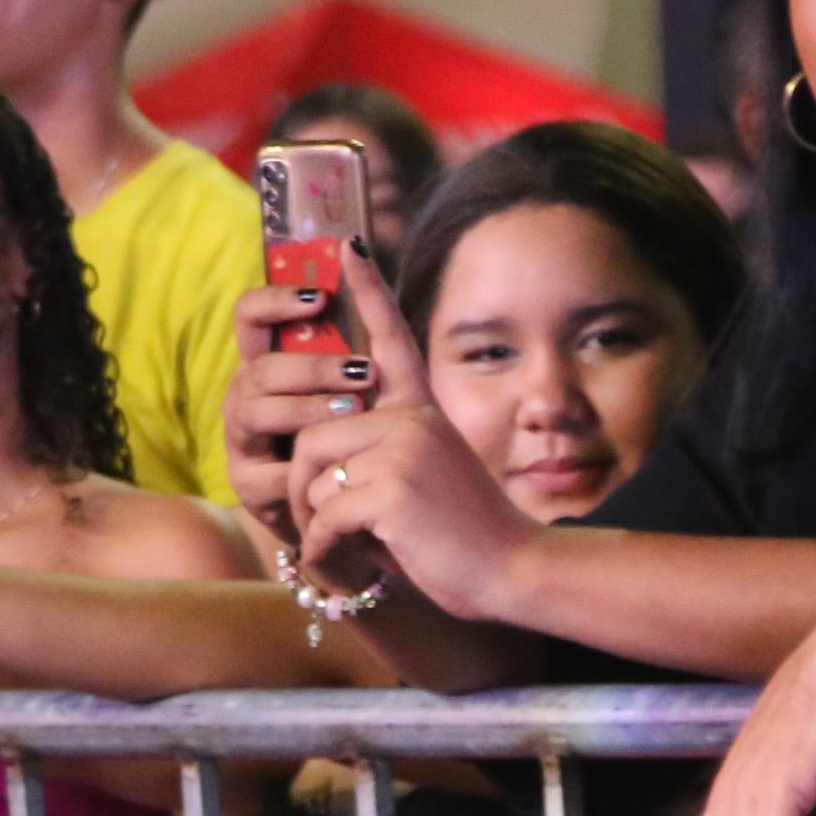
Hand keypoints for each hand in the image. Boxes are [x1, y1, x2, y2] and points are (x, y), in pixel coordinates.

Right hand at [223, 268, 382, 558]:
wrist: (365, 509)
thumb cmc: (368, 435)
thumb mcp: (377, 379)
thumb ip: (367, 322)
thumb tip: (358, 248)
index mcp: (273, 362)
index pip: (249, 316)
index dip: (275, 299)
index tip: (319, 297)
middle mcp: (247, 395)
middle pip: (259, 367)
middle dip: (311, 367)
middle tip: (362, 373)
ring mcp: (241, 440)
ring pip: (255, 411)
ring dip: (307, 410)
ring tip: (354, 413)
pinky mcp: (248, 485)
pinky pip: (269, 470)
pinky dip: (308, 466)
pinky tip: (342, 467)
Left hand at [290, 268, 532, 617]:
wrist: (510, 569)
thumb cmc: (463, 532)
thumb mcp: (430, 472)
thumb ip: (390, 448)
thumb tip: (328, 447)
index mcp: (422, 409)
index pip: (392, 338)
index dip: (367, 291)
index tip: (347, 246)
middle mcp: (412, 419)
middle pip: (313, 434)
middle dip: (304, 488)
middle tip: (319, 524)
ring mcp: (403, 451)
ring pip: (312, 474)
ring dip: (313, 519)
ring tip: (340, 543)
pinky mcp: (391, 491)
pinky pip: (324, 512)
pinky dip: (322, 544)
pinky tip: (344, 557)